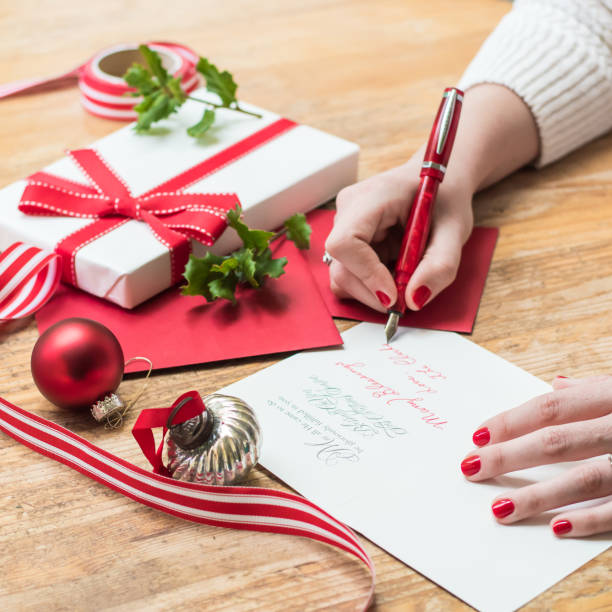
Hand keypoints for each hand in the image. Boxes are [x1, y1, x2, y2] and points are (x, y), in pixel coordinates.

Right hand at [324, 84, 539, 313]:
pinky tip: (393, 275)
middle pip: (341, 267)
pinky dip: (371, 285)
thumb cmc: (445, 198)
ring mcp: (343, 226)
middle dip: (373, 292)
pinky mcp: (347, 241)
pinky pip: (349, 274)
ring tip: (404, 281)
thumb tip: (415, 299)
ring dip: (372, 291)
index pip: (345, 242)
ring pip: (342, 276)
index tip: (394, 295)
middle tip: (407, 299)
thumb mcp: (455, 230)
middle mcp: (348, 210)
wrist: (438, 183)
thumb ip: (440, 265)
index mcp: (371, 197)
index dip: (366, 274)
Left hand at [462, 376, 611, 536]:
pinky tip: (556, 527)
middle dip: (509, 456)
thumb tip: (556, 385)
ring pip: (584, 478)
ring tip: (499, 508)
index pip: (552, 408)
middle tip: (471, 468)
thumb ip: (590, 390)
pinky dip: (589, 520)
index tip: (477, 437)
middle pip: (557, 441)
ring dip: (538, 494)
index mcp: (610, 398)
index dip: (511, 422)